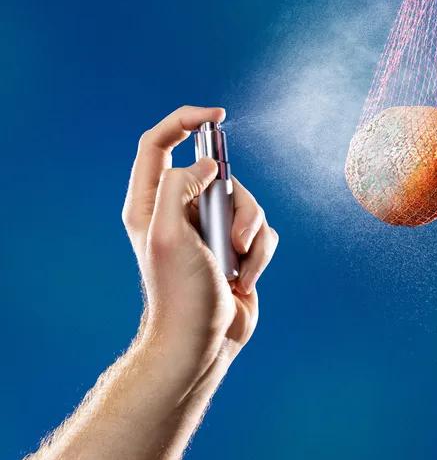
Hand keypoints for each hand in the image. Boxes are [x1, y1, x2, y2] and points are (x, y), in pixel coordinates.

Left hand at [122, 106, 278, 366]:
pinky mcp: (235, 246)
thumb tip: (208, 170)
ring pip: (246, 202)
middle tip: (230, 236)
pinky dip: (259, 253)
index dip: (186, 120)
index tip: (218, 116)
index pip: (160, 142)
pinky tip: (244, 278)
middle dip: (236, 203)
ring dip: (250, 233)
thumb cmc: (180, 294)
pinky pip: (261, 231)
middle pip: (218, 174)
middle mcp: (180, 210)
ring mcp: (210, 228)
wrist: (201, 343)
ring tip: (237, 263)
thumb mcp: (167, 234)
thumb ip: (178, 185)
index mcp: (151, 202)